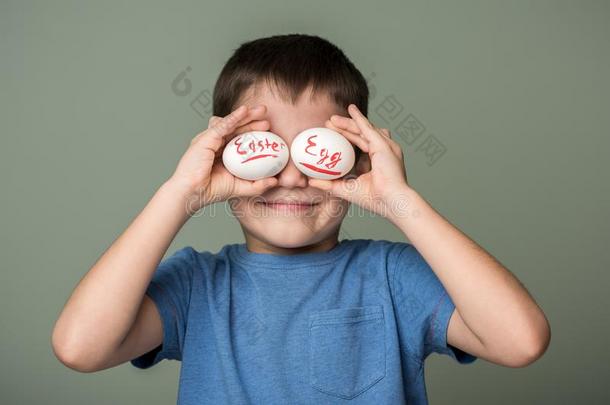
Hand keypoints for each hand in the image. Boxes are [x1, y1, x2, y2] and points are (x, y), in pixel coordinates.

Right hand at [167, 104, 277, 212]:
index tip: (269, 128)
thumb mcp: (241, 188)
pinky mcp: (205, 139)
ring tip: (260, 110)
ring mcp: (210, 139)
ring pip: (230, 122)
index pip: (240, 136)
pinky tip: (244, 111)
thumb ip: (258, 185)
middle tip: (267, 113)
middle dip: (252, 118)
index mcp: (223, 152)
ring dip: (245, 115)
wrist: (194, 194)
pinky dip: (233, 117)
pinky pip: (222, 125)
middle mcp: (216, 143)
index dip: (254, 130)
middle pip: (236, 126)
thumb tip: (275, 181)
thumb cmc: (212, 190)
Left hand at [308, 104, 411, 221]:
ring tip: (332, 119)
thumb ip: (329, 185)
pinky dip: (359, 119)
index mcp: (378, 161)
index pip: (361, 144)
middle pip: (362, 133)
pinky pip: (368, 128)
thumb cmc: (375, 200)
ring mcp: (385, 146)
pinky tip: (351, 110)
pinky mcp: (383, 145)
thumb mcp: (345, 189)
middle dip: (345, 127)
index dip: (347, 137)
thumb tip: (312, 182)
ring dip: (348, 122)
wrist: (390, 202)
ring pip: (363, 129)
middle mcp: (383, 151)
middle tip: (329, 123)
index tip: (331, 134)